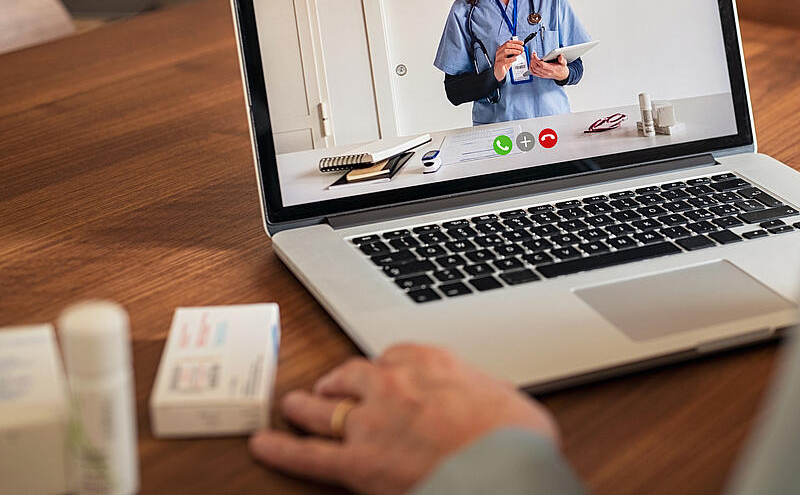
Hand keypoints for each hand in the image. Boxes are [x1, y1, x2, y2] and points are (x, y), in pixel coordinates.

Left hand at [248, 344, 558, 494]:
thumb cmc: (515, 436)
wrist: (502, 467)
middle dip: (339, 379)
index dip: (387, 366)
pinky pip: (309, 455)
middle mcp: (393, 383)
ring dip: (306, 404)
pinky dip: (282, 450)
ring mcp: (370, 422)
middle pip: (354, 373)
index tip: (387, 373)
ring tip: (293, 405)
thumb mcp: (506, 399)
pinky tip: (262, 445)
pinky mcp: (356, 463)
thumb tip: (489, 403)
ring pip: (324, 407)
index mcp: (432, 361)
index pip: (396, 354)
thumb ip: (481, 394)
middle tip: (331, 383)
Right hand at [492, 39, 524, 81]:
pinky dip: (511, 59)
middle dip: (516, 46)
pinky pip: (504, 60)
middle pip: (507, 45)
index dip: (516, 42)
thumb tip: (520, 49)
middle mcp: (499, 52)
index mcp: (501, 49)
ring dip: (514, 51)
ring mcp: (498, 58)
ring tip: (519, 52)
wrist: (499, 72)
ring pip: (505, 51)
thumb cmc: (504, 64)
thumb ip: (514, 53)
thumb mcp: (510, 57)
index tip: (522, 43)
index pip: (508, 42)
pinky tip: (515, 58)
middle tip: (522, 48)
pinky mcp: (499, 64)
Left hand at [529, 53, 568, 80]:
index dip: (536, 59)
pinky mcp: (541, 75)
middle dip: (533, 60)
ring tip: (532, 58)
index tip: (534, 54)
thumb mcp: (563, 63)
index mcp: (551, 69)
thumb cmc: (561, 68)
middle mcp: (546, 72)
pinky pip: (533, 73)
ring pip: (534, 70)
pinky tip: (531, 64)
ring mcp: (543, 75)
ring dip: (531, 63)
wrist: (562, 75)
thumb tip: (560, 56)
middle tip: (533, 55)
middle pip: (536, 67)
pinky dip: (530, 68)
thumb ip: (562, 59)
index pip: (541, 64)